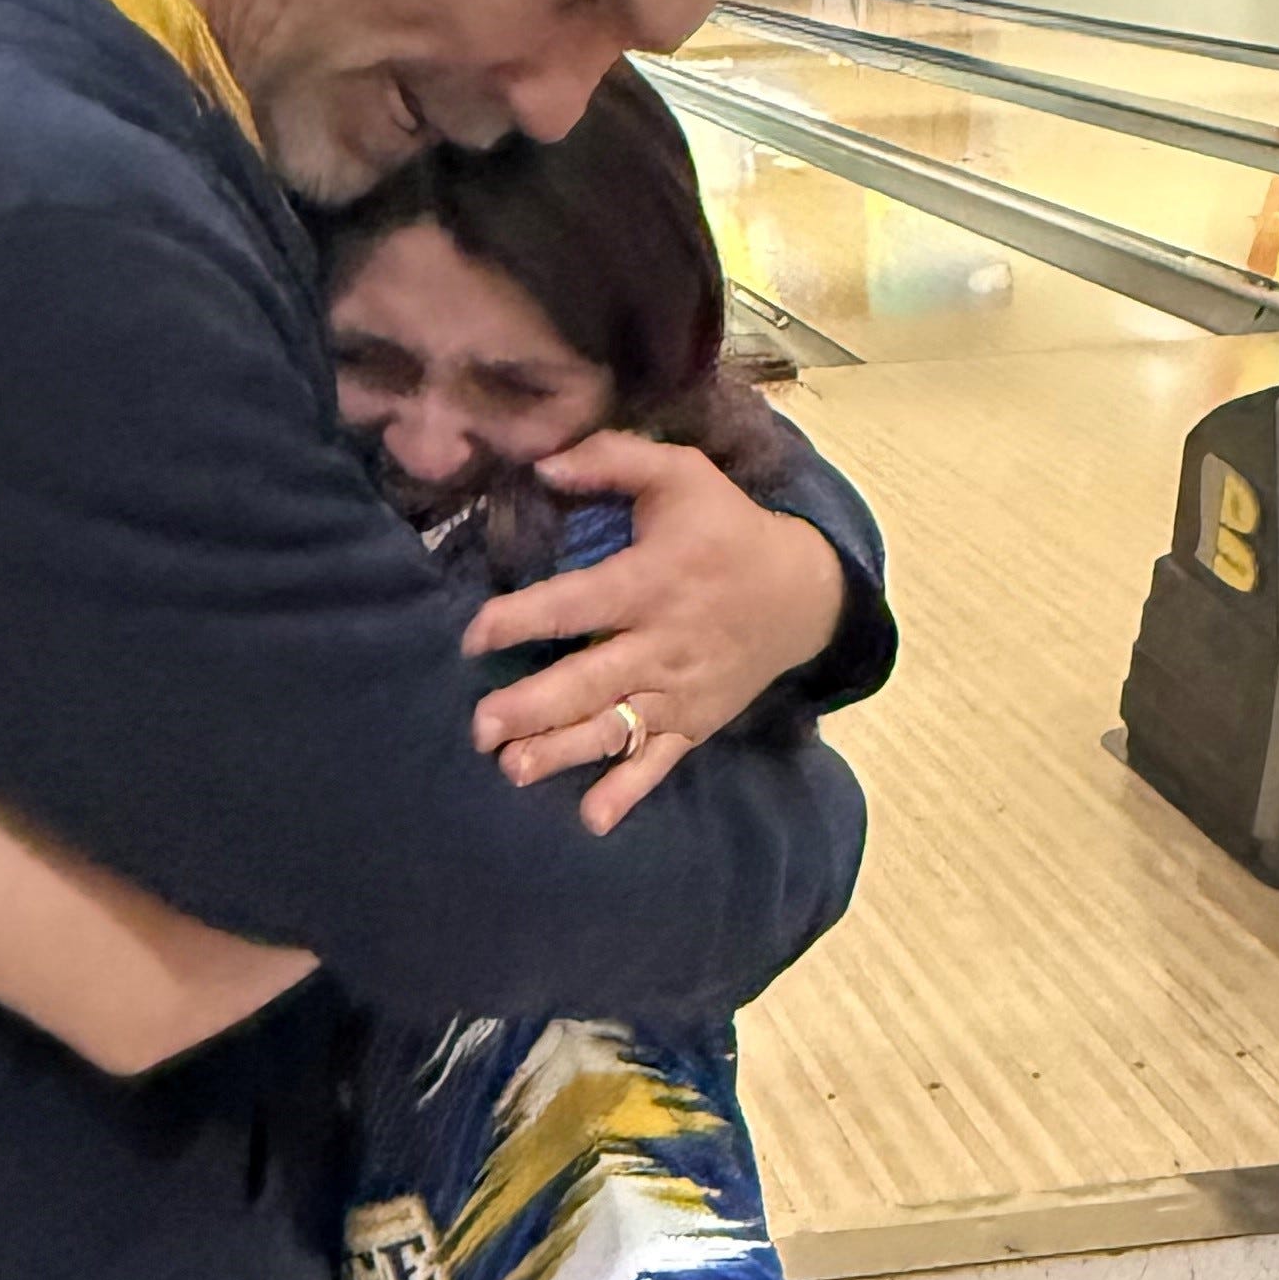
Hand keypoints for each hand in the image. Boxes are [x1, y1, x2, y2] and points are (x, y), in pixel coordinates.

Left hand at [462, 430, 844, 832]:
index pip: (578, 604)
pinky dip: (628, 790)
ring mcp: (679, 689)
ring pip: (614, 726)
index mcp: (651, 581)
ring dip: (562, 751)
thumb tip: (541, 465)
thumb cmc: (726, 529)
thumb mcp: (681, 473)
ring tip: (514, 770)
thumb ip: (612, 460)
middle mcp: (662, 642)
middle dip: (533, 706)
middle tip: (482, 726)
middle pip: (590, 679)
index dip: (523, 618)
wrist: (803, 593)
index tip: (475, 634)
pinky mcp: (694, 721)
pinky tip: (592, 819)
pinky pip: (659, 761)